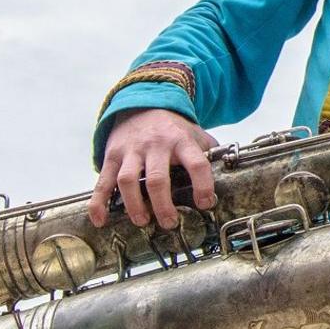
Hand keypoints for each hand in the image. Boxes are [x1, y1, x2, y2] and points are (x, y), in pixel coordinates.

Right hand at [91, 108, 219, 230]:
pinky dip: (98, 202)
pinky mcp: (111, 156)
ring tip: (142, 222)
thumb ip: (210, 151)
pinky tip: (100, 220)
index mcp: (181, 141)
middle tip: (170, 223)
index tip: (206, 204)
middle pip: (157, 178)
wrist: (142, 105)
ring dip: (134, 205)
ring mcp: (131, 151)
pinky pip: (103, 181)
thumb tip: (230, 172)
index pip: (197, 163)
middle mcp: (155, 146)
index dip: (203, 185)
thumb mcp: (195, 134)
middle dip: (163, 205)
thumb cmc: (173, 129)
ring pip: (128, 180)